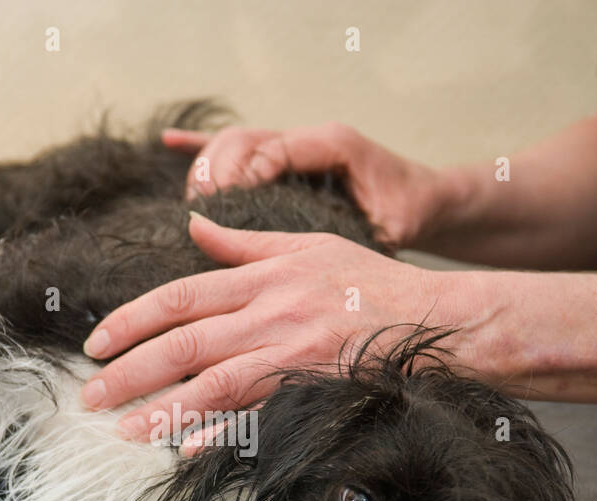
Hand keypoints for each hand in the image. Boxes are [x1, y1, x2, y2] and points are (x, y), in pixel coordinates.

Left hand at [79, 213, 437, 446]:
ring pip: (213, 385)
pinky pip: (260, 415)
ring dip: (162, 411)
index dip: (131, 320)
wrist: (435, 320)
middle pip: (184, 344)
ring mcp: (293, 356)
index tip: (96, 343)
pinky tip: (186, 450)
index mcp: (264, 278)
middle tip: (90, 396)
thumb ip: (245, 243)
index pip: (180, 297)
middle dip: (130, 372)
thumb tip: (192, 225)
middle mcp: (271, 315)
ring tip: (122, 431)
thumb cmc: (370, 281)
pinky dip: (223, 434)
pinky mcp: (314, 389)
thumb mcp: (307, 246)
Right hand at [163, 122, 448, 248]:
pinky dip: (202, 146)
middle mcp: (308, 139)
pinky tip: (170, 143)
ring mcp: (293, 145)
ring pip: (236, 140)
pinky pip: (237, 146)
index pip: (274, 151)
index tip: (221, 203)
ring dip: (208, 164)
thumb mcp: (393, 227)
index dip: (244, 174)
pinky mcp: (285, 157)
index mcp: (334, 146)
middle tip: (201, 205)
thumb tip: (325, 264)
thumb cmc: (411, 213)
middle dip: (217, 170)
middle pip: (245, 140)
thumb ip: (360, 238)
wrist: (427, 199)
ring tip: (194, 198)